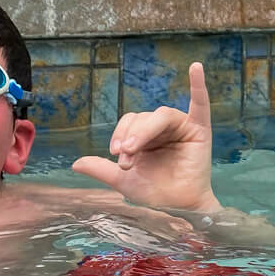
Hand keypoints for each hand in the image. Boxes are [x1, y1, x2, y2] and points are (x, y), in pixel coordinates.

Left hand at [72, 62, 220, 212]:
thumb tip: (74, 164)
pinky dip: (198, 85)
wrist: (178, 208)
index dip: (120, 135)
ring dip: (144, 131)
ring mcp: (181, 127)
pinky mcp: (199, 129)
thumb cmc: (156, 192)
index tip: (116, 156)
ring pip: (159, 116)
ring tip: (134, 150)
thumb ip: (101, 169)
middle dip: (130, 137)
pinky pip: (200, 104)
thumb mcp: (123, 180)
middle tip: (125, 159)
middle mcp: (163, 128)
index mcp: (146, 136)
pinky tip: (195, 68)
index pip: (129, 124)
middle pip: (142, 119)